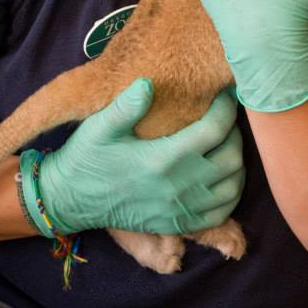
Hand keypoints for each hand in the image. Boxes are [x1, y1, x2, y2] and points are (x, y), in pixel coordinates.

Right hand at [19, 79, 244, 236]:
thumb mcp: (100, 126)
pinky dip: (230, 191)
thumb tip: (148, 83)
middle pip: (231, 157)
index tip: (224, 93)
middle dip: (235, 132)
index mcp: (163, 159)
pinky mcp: (178, 223)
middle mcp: (178, 186)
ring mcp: (180, 209)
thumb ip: (126, 105)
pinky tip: (222, 175)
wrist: (70, 200)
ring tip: (225, 142)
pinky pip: (221, 212)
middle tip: (224, 116)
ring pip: (232, 185)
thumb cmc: (86, 157)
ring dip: (236, 161)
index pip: (214, 129)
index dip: (226, 107)